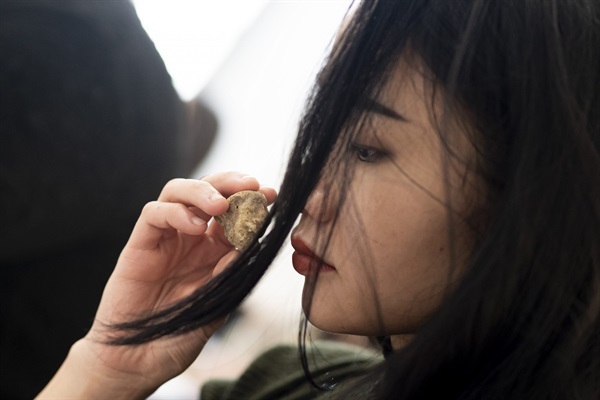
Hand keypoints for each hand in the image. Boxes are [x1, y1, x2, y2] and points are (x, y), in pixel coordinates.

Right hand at [42, 173, 276, 397]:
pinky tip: (195, 227)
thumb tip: (252, 243)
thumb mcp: (215, 305)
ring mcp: (165, 239)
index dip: (253, 201)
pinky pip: (154, 213)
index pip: (234, 213)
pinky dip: (176, 212)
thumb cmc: (178, 337)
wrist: (137, 363)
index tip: (272, 196)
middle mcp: (190, 239)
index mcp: (214, 251)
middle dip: (231, 183)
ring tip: (221, 206)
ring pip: (178, 192)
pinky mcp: (139, 245)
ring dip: (203, 192)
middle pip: (208, 192)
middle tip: (252, 186)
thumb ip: (231, 275)